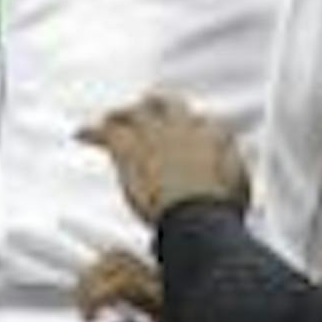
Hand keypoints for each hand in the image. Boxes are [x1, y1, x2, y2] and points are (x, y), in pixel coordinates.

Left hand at [81, 92, 250, 221]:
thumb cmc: (221, 209)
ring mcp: (156, 133)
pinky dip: (91, 132)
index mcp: (215, 133)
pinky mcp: (131, 148)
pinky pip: (105, 132)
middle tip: (146, 108)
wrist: (197, 218)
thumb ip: (234, 164)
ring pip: (134, 112)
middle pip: (167, 103)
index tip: (187, 133)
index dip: (192, 127)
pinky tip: (80, 134)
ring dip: (123, 115)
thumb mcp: (241, 184)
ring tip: (112, 119)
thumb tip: (233, 153)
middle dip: (156, 105)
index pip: (201, 121)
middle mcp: (185, 125)